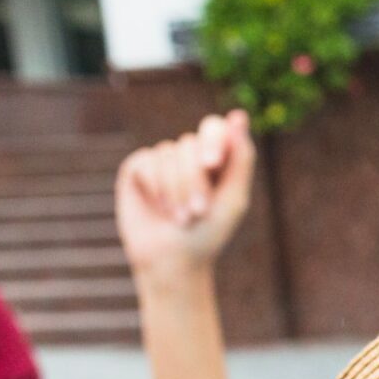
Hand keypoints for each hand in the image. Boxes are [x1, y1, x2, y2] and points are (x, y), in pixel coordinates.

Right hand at [116, 111, 257, 284]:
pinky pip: (146, 162)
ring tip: (180, 218)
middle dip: (195, 180)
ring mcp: (162, 160)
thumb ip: (240, 158)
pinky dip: (156, 188)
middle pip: (190, 144)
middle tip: (199, 212)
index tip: (212, 164)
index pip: (213, 128)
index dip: (213, 141)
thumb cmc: (208, 234)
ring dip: (176, 190)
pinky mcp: (138, 168)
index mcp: (215, 159)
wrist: (172, 262)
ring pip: (167, 153)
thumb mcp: (233, 199)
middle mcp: (188, 155)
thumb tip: (239, 116)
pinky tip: (159, 208)